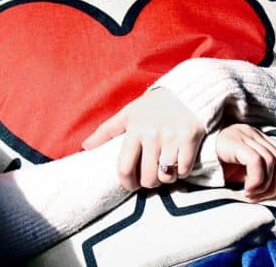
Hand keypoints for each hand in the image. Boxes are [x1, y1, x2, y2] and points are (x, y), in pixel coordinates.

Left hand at [82, 87, 204, 190]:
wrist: (185, 90)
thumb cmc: (152, 106)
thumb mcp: (128, 114)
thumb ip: (106, 131)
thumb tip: (85, 147)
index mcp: (134, 130)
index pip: (124, 168)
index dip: (127, 183)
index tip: (132, 185)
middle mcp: (152, 134)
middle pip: (148, 177)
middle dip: (149, 183)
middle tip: (151, 179)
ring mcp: (172, 137)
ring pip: (167, 176)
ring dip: (166, 179)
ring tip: (165, 172)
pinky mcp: (191, 137)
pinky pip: (185, 169)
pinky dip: (182, 172)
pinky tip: (179, 164)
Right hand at [216, 123, 275, 201]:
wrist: (185, 155)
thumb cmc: (212, 166)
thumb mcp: (240, 172)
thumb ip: (258, 175)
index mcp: (257, 138)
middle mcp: (253, 133)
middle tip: (259, 198)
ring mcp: (244, 135)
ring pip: (272, 162)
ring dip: (265, 186)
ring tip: (250, 195)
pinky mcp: (234, 141)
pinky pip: (257, 162)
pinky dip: (257, 181)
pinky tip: (246, 190)